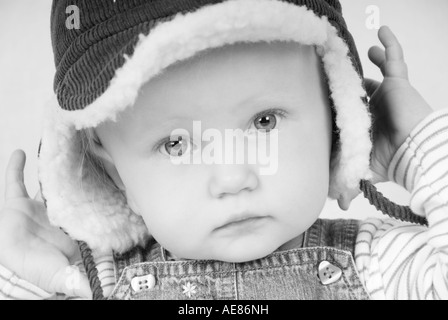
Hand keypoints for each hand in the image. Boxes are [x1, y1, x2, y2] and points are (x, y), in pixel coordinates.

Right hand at [0, 150, 91, 297]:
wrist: (4, 255)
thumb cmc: (32, 266)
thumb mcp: (59, 276)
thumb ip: (79, 281)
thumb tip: (103, 291)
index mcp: (72, 228)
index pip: (92, 213)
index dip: (103, 202)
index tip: (115, 187)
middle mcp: (60, 213)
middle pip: (76, 192)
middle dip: (86, 178)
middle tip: (99, 157)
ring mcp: (38, 206)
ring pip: (52, 182)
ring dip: (57, 168)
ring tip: (67, 149)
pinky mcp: (17, 202)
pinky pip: (15, 181)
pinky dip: (16, 167)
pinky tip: (21, 153)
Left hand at [338, 26, 432, 209]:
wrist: (414, 151)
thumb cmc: (392, 161)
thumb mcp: (363, 169)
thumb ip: (348, 183)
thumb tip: (338, 205)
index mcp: (365, 126)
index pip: (350, 113)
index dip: (341, 108)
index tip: (326, 102)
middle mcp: (374, 108)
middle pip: (361, 92)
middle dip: (352, 85)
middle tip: (338, 76)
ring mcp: (385, 94)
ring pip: (376, 74)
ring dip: (369, 64)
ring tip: (360, 54)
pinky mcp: (395, 82)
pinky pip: (393, 58)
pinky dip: (388, 44)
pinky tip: (381, 31)